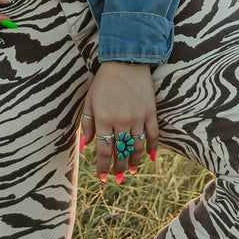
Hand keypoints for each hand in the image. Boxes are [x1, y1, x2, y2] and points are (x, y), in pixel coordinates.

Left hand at [80, 61, 158, 182]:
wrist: (126, 61)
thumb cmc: (104, 81)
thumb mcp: (90, 100)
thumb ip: (87, 123)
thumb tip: (85, 145)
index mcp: (104, 119)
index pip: (103, 151)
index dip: (103, 167)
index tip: (103, 178)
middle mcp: (121, 121)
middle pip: (121, 152)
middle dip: (119, 168)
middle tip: (118, 178)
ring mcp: (138, 117)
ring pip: (137, 147)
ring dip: (135, 162)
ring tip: (132, 170)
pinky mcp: (150, 112)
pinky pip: (153, 135)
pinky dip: (152, 147)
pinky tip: (150, 157)